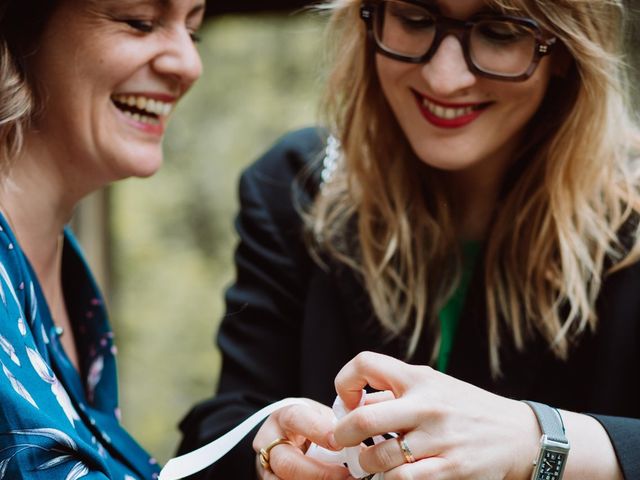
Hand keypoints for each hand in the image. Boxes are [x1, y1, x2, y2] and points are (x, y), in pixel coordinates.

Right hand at [253, 398, 353, 479]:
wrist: (285, 435)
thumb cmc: (308, 424)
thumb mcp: (319, 417)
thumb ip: (336, 428)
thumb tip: (365, 450)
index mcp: (285, 417)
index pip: (296, 419)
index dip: (318, 430)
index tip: (340, 442)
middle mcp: (270, 442)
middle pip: (287, 462)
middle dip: (319, 473)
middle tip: (346, 475)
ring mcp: (267, 466)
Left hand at [333, 352, 539, 479]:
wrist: (518, 434)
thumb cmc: (467, 408)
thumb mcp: (434, 387)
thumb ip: (394, 393)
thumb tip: (354, 404)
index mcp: (419, 378)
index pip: (365, 363)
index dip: (345, 382)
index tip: (347, 401)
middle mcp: (427, 405)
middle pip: (363, 418)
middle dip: (342, 435)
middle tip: (341, 442)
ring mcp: (439, 438)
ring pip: (379, 458)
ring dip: (366, 465)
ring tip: (370, 463)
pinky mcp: (451, 468)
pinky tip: (393, 475)